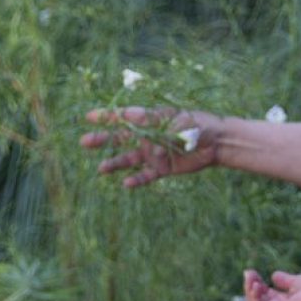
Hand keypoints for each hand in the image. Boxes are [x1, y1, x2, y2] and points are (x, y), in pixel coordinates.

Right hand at [80, 106, 221, 187]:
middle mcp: (148, 136)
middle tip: (84, 142)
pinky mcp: (163, 167)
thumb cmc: (200, 125)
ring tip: (100, 169)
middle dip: (102, 139)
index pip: (126, 116)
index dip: (108, 116)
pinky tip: (126, 184)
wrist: (217, 141)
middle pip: (121, 138)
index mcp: (152, 119)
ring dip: (115, 163)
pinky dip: (136, 180)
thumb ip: (164, 135)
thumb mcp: (182, 123)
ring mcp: (154, 153)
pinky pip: (146, 175)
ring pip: (129, 158)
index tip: (89, 116)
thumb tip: (151, 153)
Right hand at [243, 270, 300, 300]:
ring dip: (249, 289)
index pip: (262, 293)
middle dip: (250, 284)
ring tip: (250, 276)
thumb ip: (284, 280)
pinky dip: (253, 295)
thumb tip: (273, 275)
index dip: (255, 282)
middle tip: (248, 272)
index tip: (251, 271)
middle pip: (255, 299)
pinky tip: (255, 284)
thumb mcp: (296, 281)